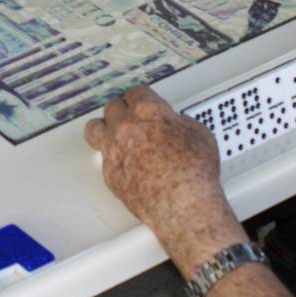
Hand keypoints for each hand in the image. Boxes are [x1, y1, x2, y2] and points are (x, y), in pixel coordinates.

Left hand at [84, 86, 236, 253]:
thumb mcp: (200, 134)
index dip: (142, 96)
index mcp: (148, 111)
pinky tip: (122, 162)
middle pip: (113, 107)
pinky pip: (102, 158)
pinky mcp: (109, 174)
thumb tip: (179, 126)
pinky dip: (112, 158)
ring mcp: (113, 150)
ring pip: (95, 128)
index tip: (145, 100)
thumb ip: (181, 123)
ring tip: (113, 132)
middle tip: (131, 115)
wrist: (183, 204)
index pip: (137, 92)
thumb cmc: (193, 172)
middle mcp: (126, 127)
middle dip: (123, 110)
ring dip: (105, 128)